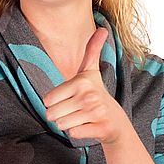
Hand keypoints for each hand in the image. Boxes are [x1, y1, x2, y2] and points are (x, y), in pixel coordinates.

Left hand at [42, 27, 129, 144]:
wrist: (116, 120)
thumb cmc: (97, 94)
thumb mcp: (91, 71)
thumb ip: (92, 50)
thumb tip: (103, 29)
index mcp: (82, 81)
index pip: (47, 100)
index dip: (55, 103)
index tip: (69, 100)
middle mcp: (89, 96)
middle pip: (52, 114)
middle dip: (59, 116)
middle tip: (74, 111)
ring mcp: (96, 113)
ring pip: (61, 125)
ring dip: (67, 125)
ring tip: (80, 118)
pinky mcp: (100, 128)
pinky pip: (73, 134)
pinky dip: (77, 133)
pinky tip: (87, 126)